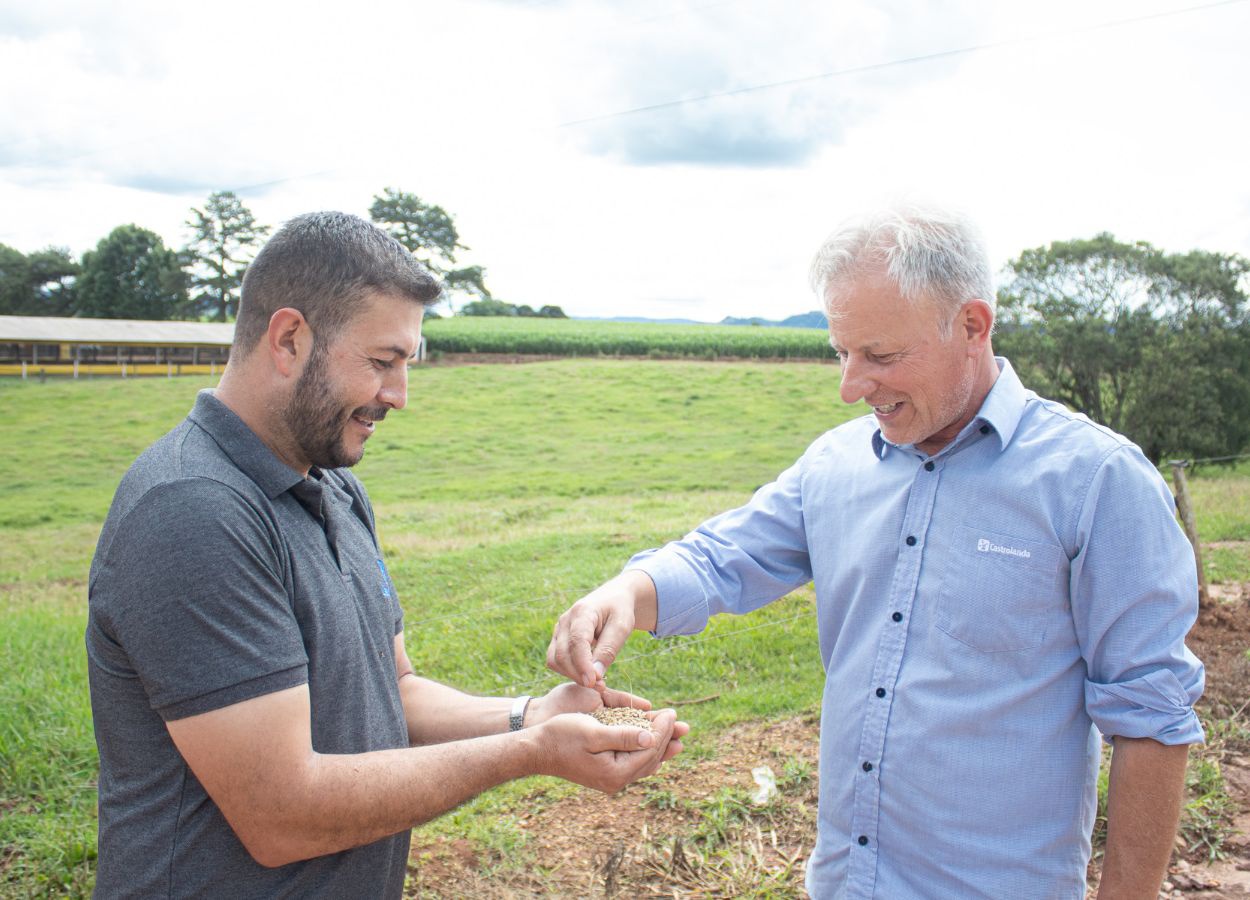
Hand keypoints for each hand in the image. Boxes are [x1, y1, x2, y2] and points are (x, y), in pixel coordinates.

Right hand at [527, 682, 688, 764]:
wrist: (535, 749)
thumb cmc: (561, 735)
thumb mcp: (593, 732)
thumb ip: (623, 735)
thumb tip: (651, 737)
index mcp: (614, 773)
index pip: (649, 750)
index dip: (663, 730)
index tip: (672, 712)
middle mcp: (615, 781)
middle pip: (650, 758)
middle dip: (667, 739)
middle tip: (683, 724)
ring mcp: (610, 779)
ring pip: (644, 762)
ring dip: (660, 746)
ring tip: (677, 736)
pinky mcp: (605, 773)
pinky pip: (633, 763)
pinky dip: (645, 751)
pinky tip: (652, 744)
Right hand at [547, 571, 654, 689]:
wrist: (612, 598)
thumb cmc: (619, 611)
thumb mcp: (622, 627)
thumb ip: (608, 650)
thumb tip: (595, 676)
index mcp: (582, 612)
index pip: (577, 641)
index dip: (583, 664)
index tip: (593, 682)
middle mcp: (565, 620)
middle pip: (562, 654)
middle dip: (578, 674)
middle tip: (600, 687)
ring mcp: (558, 629)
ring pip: (554, 659)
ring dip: (572, 675)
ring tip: (595, 682)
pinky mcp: (557, 638)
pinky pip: (555, 659)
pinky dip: (568, 671)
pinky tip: (586, 674)